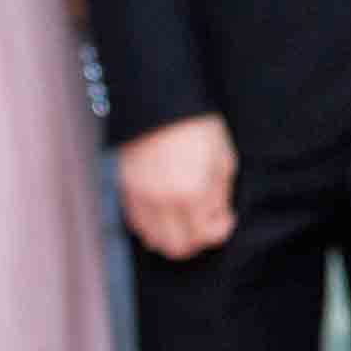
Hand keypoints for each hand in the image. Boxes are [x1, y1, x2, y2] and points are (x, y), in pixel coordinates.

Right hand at [119, 113, 239, 259]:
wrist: (158, 103)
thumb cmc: (197, 126)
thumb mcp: (223, 157)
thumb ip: (220, 194)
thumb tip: (219, 216)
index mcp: (193, 193)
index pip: (206, 235)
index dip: (220, 229)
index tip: (225, 217)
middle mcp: (164, 202)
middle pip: (178, 248)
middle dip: (197, 240)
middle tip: (206, 223)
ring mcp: (141, 199)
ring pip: (155, 241)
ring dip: (173, 236)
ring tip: (185, 217)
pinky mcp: (125, 191)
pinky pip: (137, 225)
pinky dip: (152, 226)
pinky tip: (165, 210)